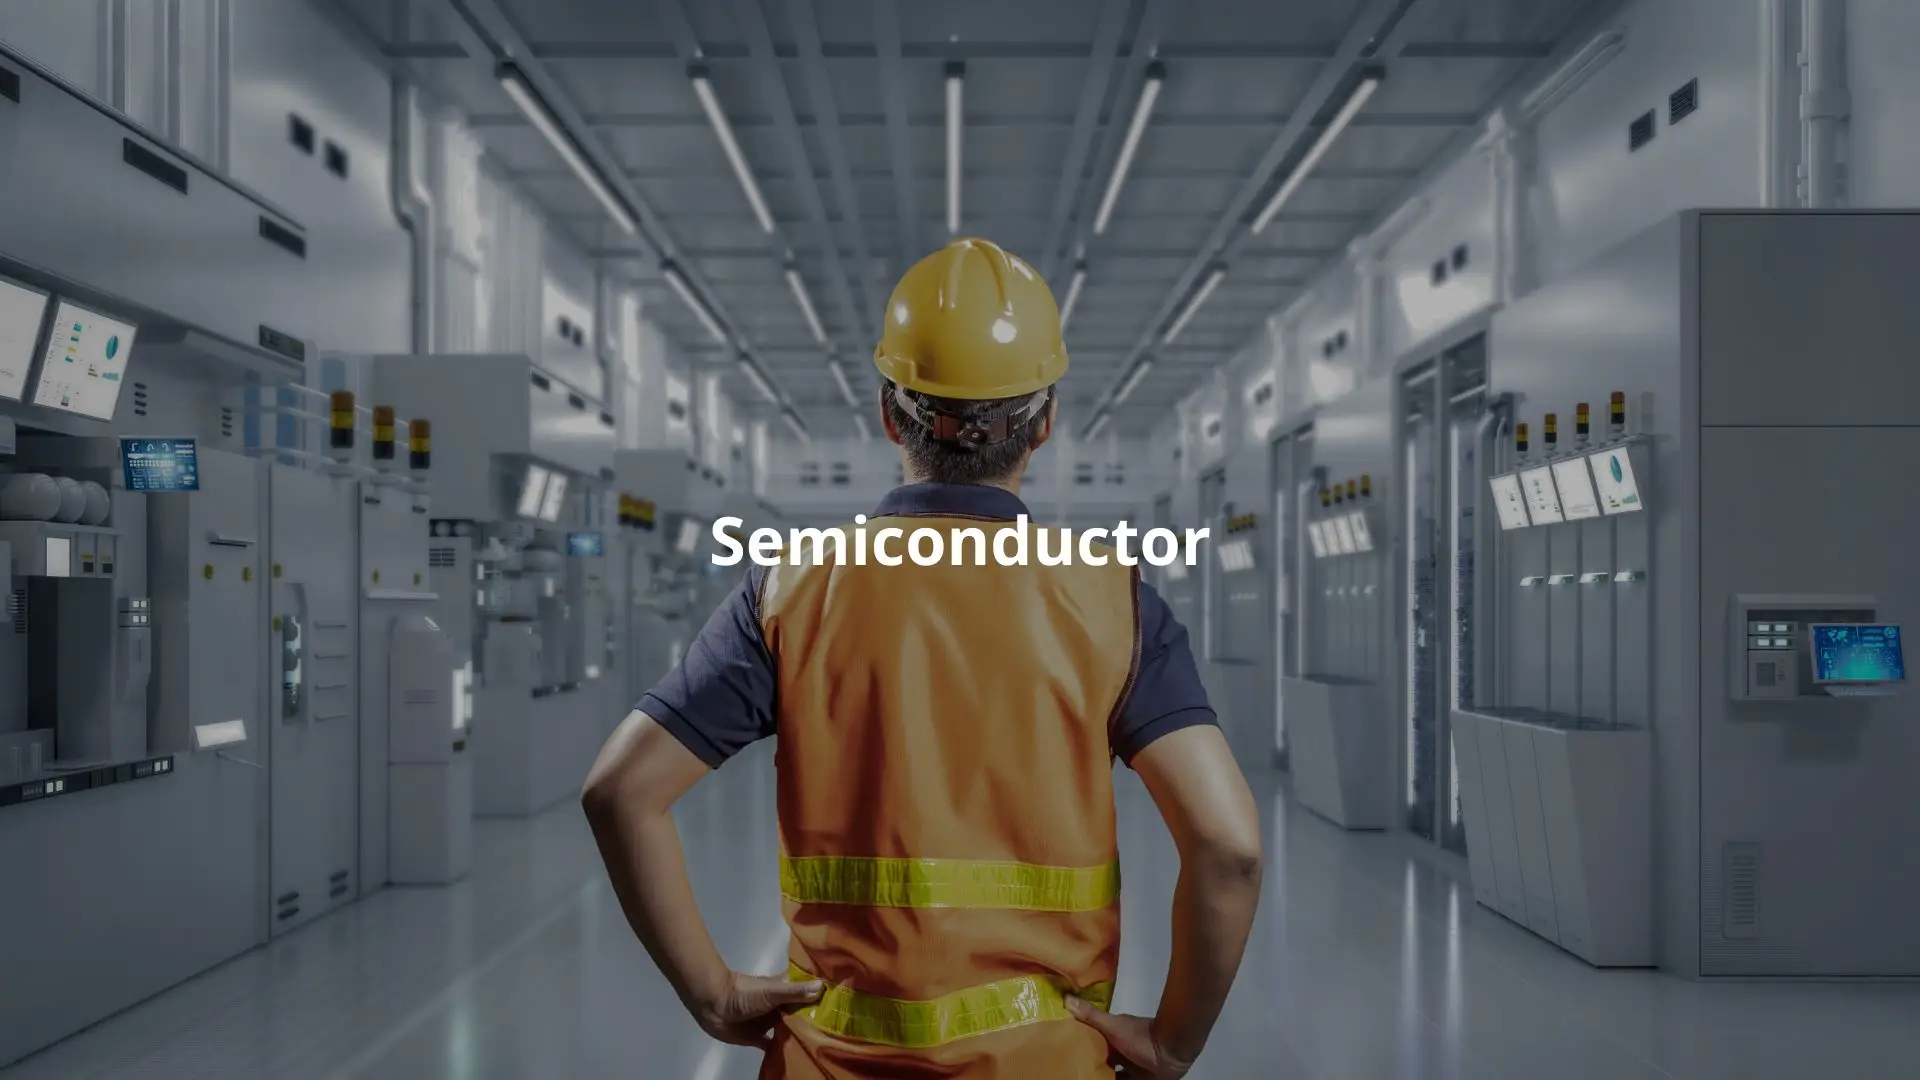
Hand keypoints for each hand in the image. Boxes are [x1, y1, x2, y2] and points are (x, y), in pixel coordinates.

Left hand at [692, 971, 824, 1048]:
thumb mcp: (772, 991)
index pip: (807, 992)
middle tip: (836, 1032)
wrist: (714, 1005)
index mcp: (785, 991)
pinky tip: (795, 1058)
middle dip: (814, 1020)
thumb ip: (794, 992)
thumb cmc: (744, 993)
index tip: (840, 1005)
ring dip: (800, 1036)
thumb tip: (822, 988)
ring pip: (789, 1030)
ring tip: (820, 1047)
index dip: (822, 996)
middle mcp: (780, 1007)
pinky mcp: (758, 1037)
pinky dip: (782, 1051)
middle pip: (801, 1013)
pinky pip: (773, 1046)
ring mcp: (769, 1022)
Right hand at [1065, 997, 1191, 1078]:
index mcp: (1113, 1038)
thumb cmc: (1140, 1036)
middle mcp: (1121, 1052)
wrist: (1170, 1049)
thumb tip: (1065, 998)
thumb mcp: (1111, 1026)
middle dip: (1092, 1065)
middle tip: (1075, 1071)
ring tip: (1085, 1078)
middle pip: (1102, 1061)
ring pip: (1113, 1074)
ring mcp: (1132, 1067)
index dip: (1082, 1048)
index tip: (1067, 1052)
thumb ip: (1091, 1015)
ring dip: (1103, 1076)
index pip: (1093, 1043)